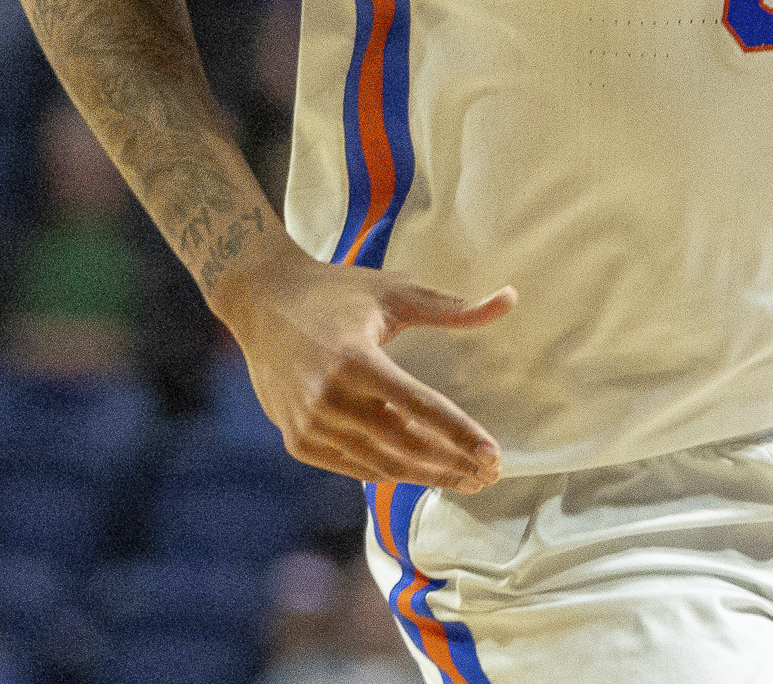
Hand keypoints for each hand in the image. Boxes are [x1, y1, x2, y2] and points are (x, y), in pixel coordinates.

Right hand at [218, 246, 515, 492]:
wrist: (261, 301)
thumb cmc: (336, 291)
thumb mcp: (395, 292)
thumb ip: (453, 307)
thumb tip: (510, 299)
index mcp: (356, 359)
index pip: (420, 408)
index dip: (460, 435)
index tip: (495, 455)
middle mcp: (329, 399)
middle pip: (403, 446)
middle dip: (451, 465)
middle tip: (489, 475)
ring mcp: (308, 425)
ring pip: (379, 464)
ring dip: (425, 476)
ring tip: (464, 480)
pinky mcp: (297, 440)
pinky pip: (352, 467)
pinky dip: (387, 474)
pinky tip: (419, 475)